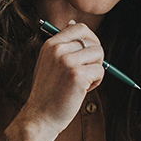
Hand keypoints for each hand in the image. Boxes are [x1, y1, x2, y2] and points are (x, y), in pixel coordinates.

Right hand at [3, 21, 104, 140]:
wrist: (40, 116)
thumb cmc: (47, 92)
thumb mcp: (48, 62)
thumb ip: (61, 44)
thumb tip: (73, 24)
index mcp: (50, 44)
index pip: (79, 27)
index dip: (90, 39)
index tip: (88, 54)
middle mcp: (58, 49)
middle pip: (92, 40)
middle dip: (96, 55)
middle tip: (89, 70)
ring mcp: (67, 61)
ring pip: (99, 54)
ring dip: (97, 69)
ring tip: (84, 82)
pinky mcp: (77, 75)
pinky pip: (100, 70)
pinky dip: (97, 81)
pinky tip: (84, 90)